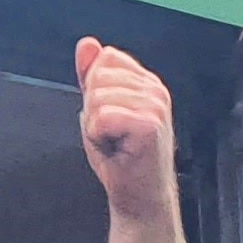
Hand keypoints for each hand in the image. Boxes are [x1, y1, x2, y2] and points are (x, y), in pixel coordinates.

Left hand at [74, 38, 176, 217]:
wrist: (139, 199)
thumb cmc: (122, 161)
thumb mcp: (99, 110)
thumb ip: (92, 76)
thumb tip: (87, 44)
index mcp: (148, 83)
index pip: (106, 58)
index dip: (95, 90)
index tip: (110, 118)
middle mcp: (156, 90)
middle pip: (99, 76)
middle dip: (93, 109)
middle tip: (112, 135)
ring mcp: (155, 106)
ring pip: (98, 98)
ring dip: (96, 126)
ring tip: (116, 142)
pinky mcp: (148, 124)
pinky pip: (102, 117)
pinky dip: (99, 138)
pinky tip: (117, 149)